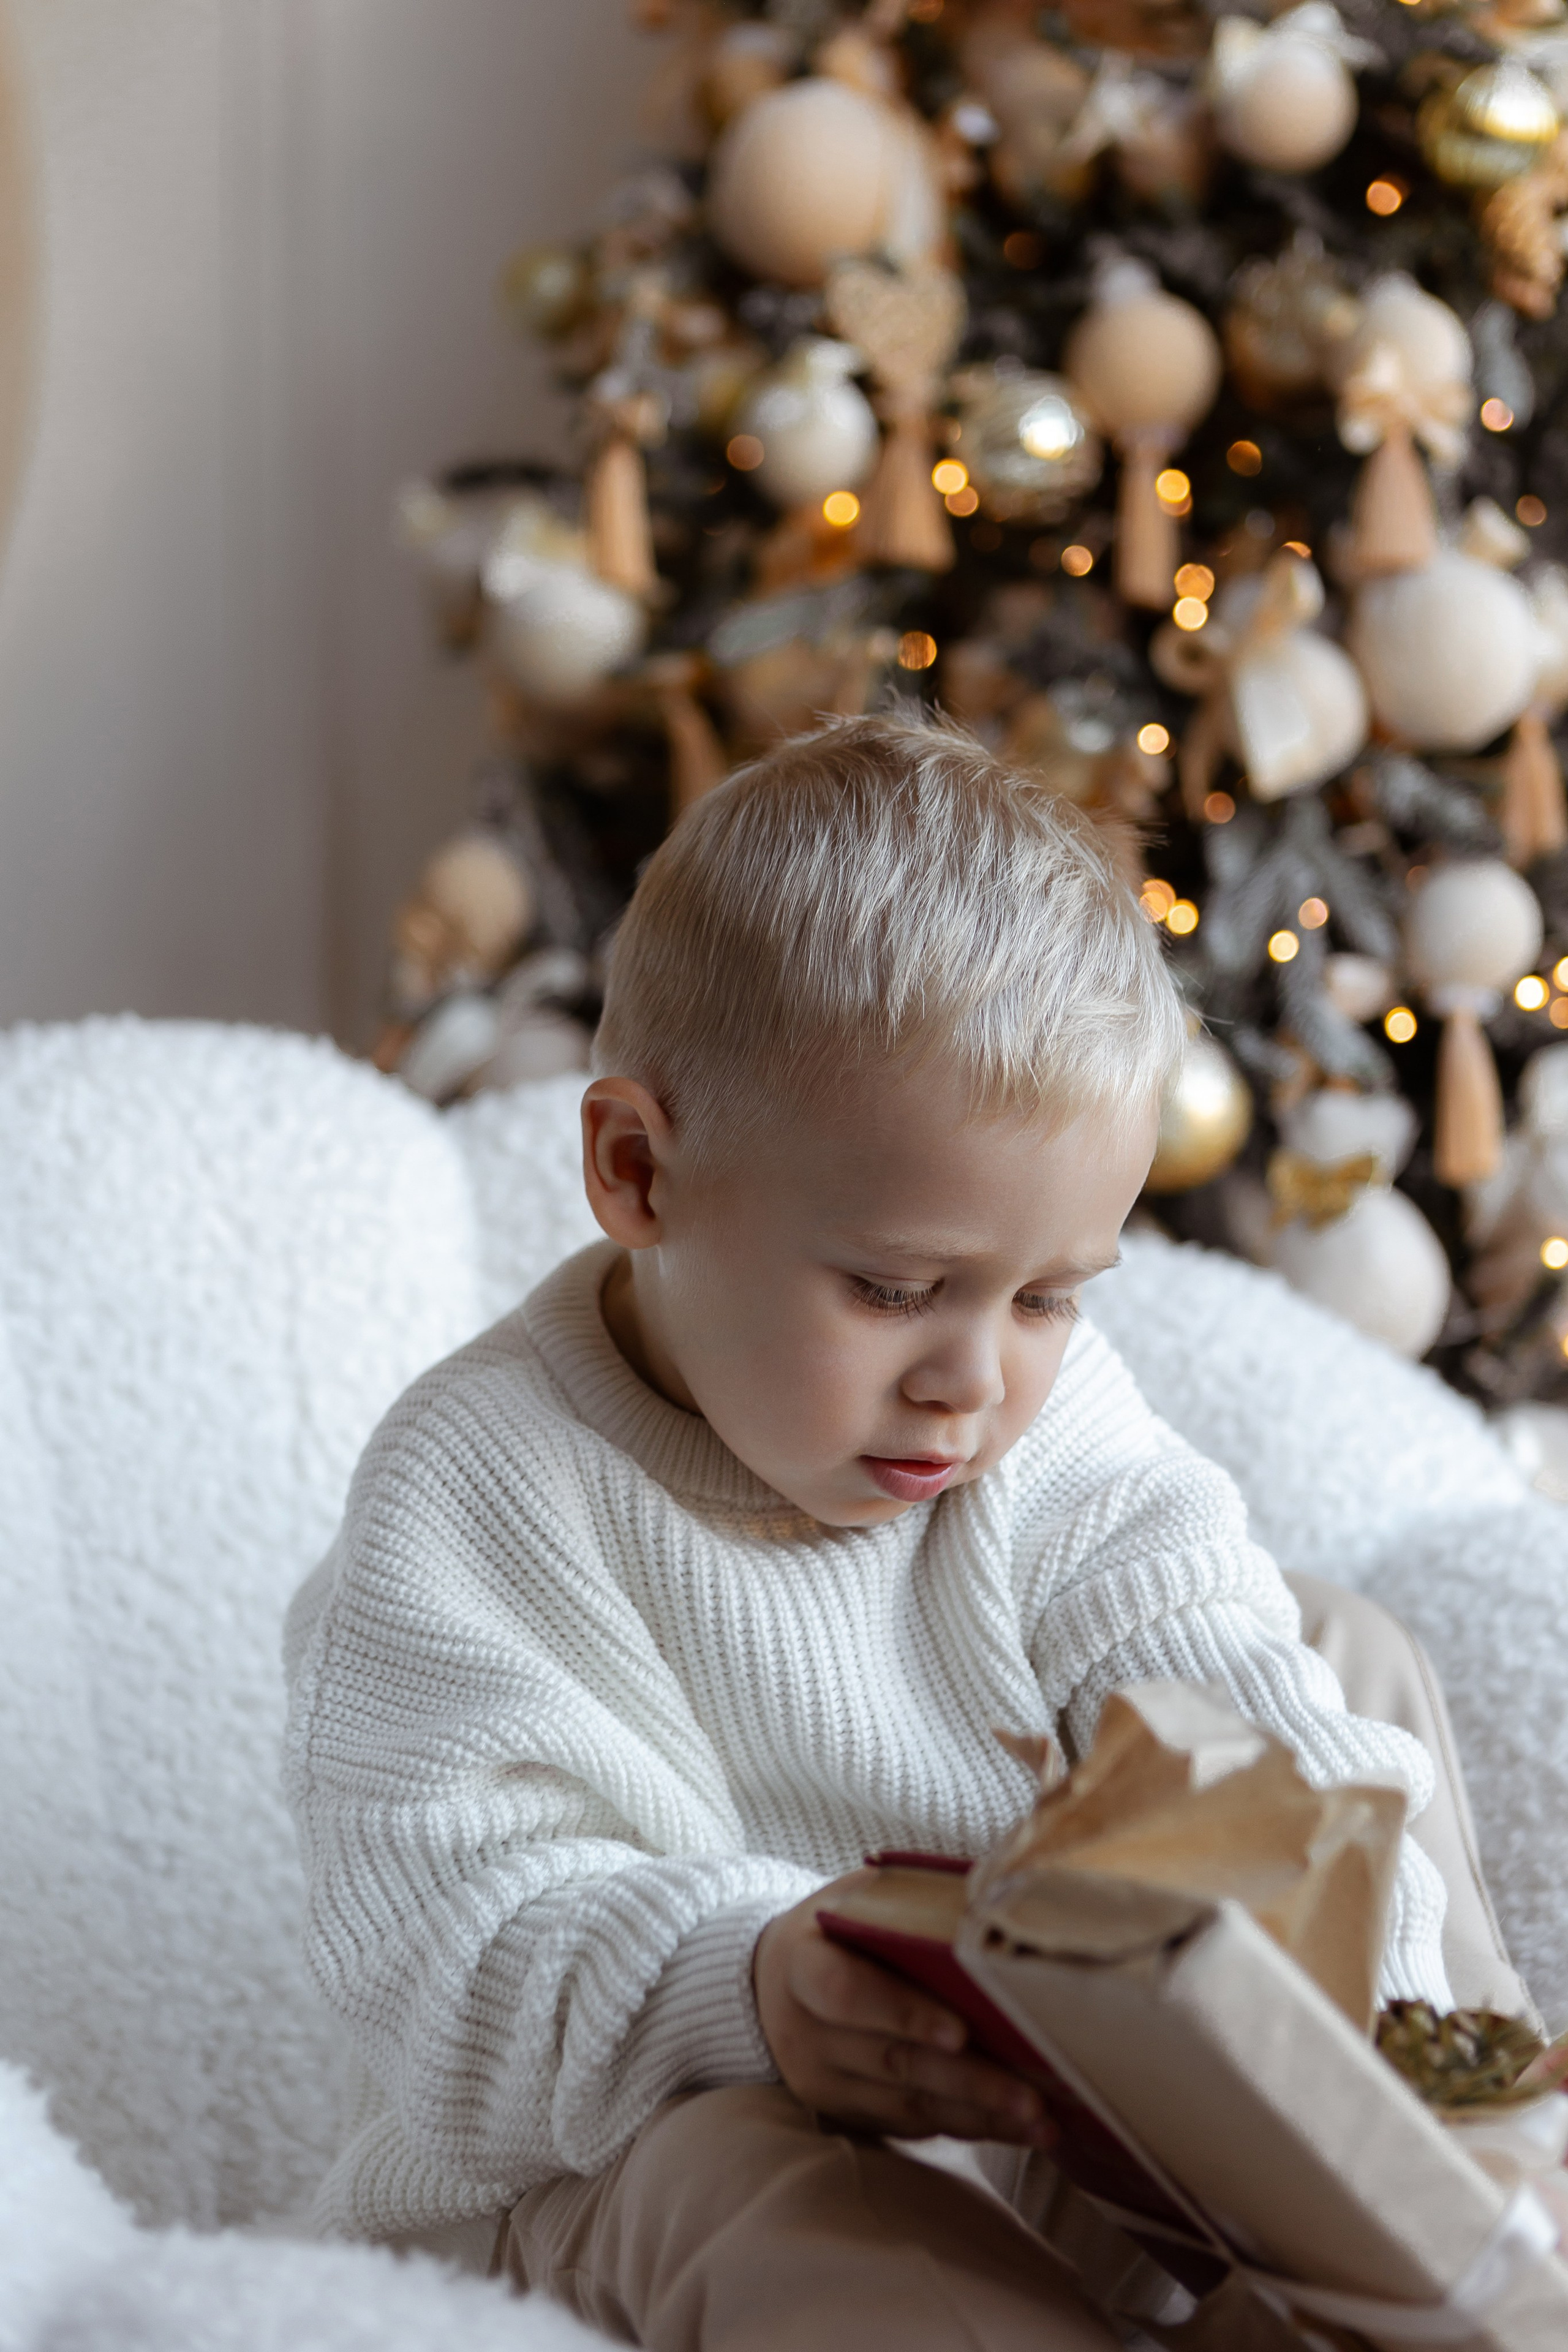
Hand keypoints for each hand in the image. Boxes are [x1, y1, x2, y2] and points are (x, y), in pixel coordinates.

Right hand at [752, 1871, 1054, 2145]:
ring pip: (909, 2104)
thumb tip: (1002, 1892)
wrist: (775, 1979)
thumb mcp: (859, 1899)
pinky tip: (1019, 2126)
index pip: (847, 1994)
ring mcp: (824, 2082)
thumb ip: (913, 1901)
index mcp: (803, 1966)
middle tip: (1033, 2094)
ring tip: (1042, 2118)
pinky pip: (913, 2125)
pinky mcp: (848, 2114)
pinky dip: (969, 2126)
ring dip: (981, 2114)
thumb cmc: (840, 1927)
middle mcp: (805, 2033)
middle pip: (892, 2061)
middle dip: (969, 2081)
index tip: (960, 2032)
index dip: (903, 2013)